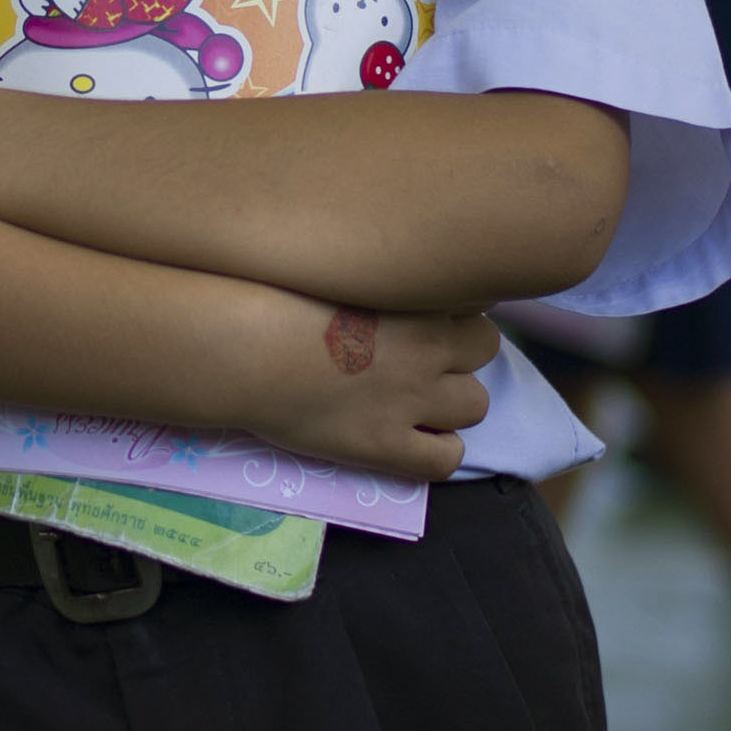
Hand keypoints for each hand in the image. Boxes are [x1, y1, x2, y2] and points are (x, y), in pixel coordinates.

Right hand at [240, 297, 498, 481]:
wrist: (247, 348)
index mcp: (416, 299)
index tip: (422, 314)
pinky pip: (445, 459)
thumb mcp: (341, 271)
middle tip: (421, 358)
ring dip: (453, 403)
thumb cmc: (275, 296)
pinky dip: (438, 452)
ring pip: (476, 405)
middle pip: (484, 349)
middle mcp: (427, 348)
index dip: (450, 309)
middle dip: (460, 353)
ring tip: (416, 402)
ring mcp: (412, 399)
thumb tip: (387, 286)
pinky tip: (412, 442)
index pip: (474, 299)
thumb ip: (379, 279)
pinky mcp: (387, 445)